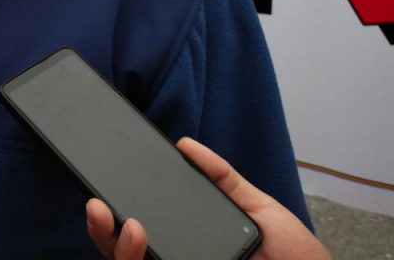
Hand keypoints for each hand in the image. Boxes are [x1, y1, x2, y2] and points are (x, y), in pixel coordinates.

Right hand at [86, 138, 330, 259]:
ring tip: (129, 226)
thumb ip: (222, 178)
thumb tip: (185, 145)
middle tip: (97, 206)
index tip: (100, 190)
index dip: (112, 217)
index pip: (138, 234)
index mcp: (187, 244)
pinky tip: (142, 242)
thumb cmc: (296, 256)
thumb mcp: (257, 208)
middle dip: (101, 232)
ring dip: (119, 250)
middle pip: (124, 254)